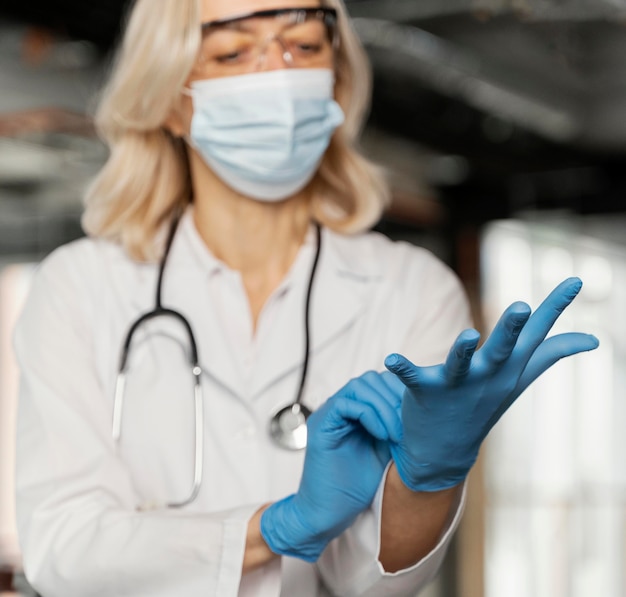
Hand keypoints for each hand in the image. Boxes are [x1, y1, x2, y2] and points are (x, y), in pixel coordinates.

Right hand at [260, 371, 404, 561]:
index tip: (417, 415)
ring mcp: (329, 415)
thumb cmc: (354, 488)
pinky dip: (368, 415)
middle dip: (394, 397)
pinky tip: (381, 435)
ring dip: (384, 407)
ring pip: (358, 386)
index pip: (380, 382)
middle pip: (370, 379)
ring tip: (396, 433)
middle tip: (408, 424)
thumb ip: (394, 428)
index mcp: (356, 412)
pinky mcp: (321, 426)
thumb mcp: (385, 451)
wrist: (329, 515)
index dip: (400, 392)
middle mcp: (341, 408)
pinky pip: (345, 405)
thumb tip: (422, 415)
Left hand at [385, 277, 598, 491]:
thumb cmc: (484, 404)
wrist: (444, 452)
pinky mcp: (425, 392)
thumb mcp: (519, 379)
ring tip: (468, 335)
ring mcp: (457, 385)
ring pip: (461, 363)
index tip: (576, 278)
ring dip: (463, 350)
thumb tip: (592, 340)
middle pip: (503, 348)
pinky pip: (412, 377)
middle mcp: (487, 375)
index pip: (537, 334)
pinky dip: (402, 368)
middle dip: (512, 328)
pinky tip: (390, 358)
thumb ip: (549, 355)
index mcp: (510, 368)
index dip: (555, 306)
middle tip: (520, 306)